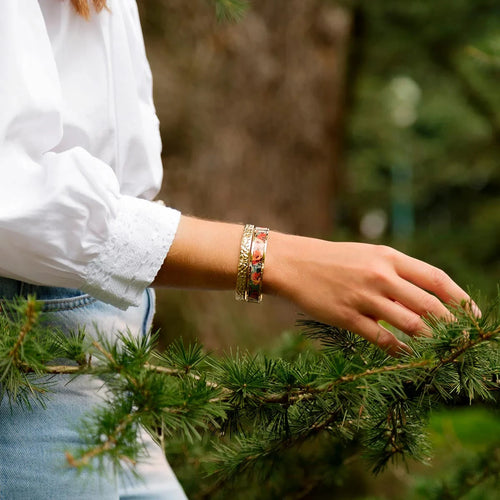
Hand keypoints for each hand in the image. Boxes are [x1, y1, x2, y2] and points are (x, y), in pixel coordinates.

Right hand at [265, 234, 474, 355]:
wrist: (294, 264)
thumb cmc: (334, 260)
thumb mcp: (368, 256)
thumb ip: (396, 273)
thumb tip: (426, 297)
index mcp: (388, 257)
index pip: (436, 278)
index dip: (461, 298)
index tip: (474, 315)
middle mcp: (380, 275)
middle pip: (429, 304)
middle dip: (452, 325)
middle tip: (464, 339)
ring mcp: (364, 297)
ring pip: (410, 324)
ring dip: (430, 340)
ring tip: (441, 350)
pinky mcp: (347, 316)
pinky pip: (382, 338)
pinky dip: (400, 349)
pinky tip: (409, 354)